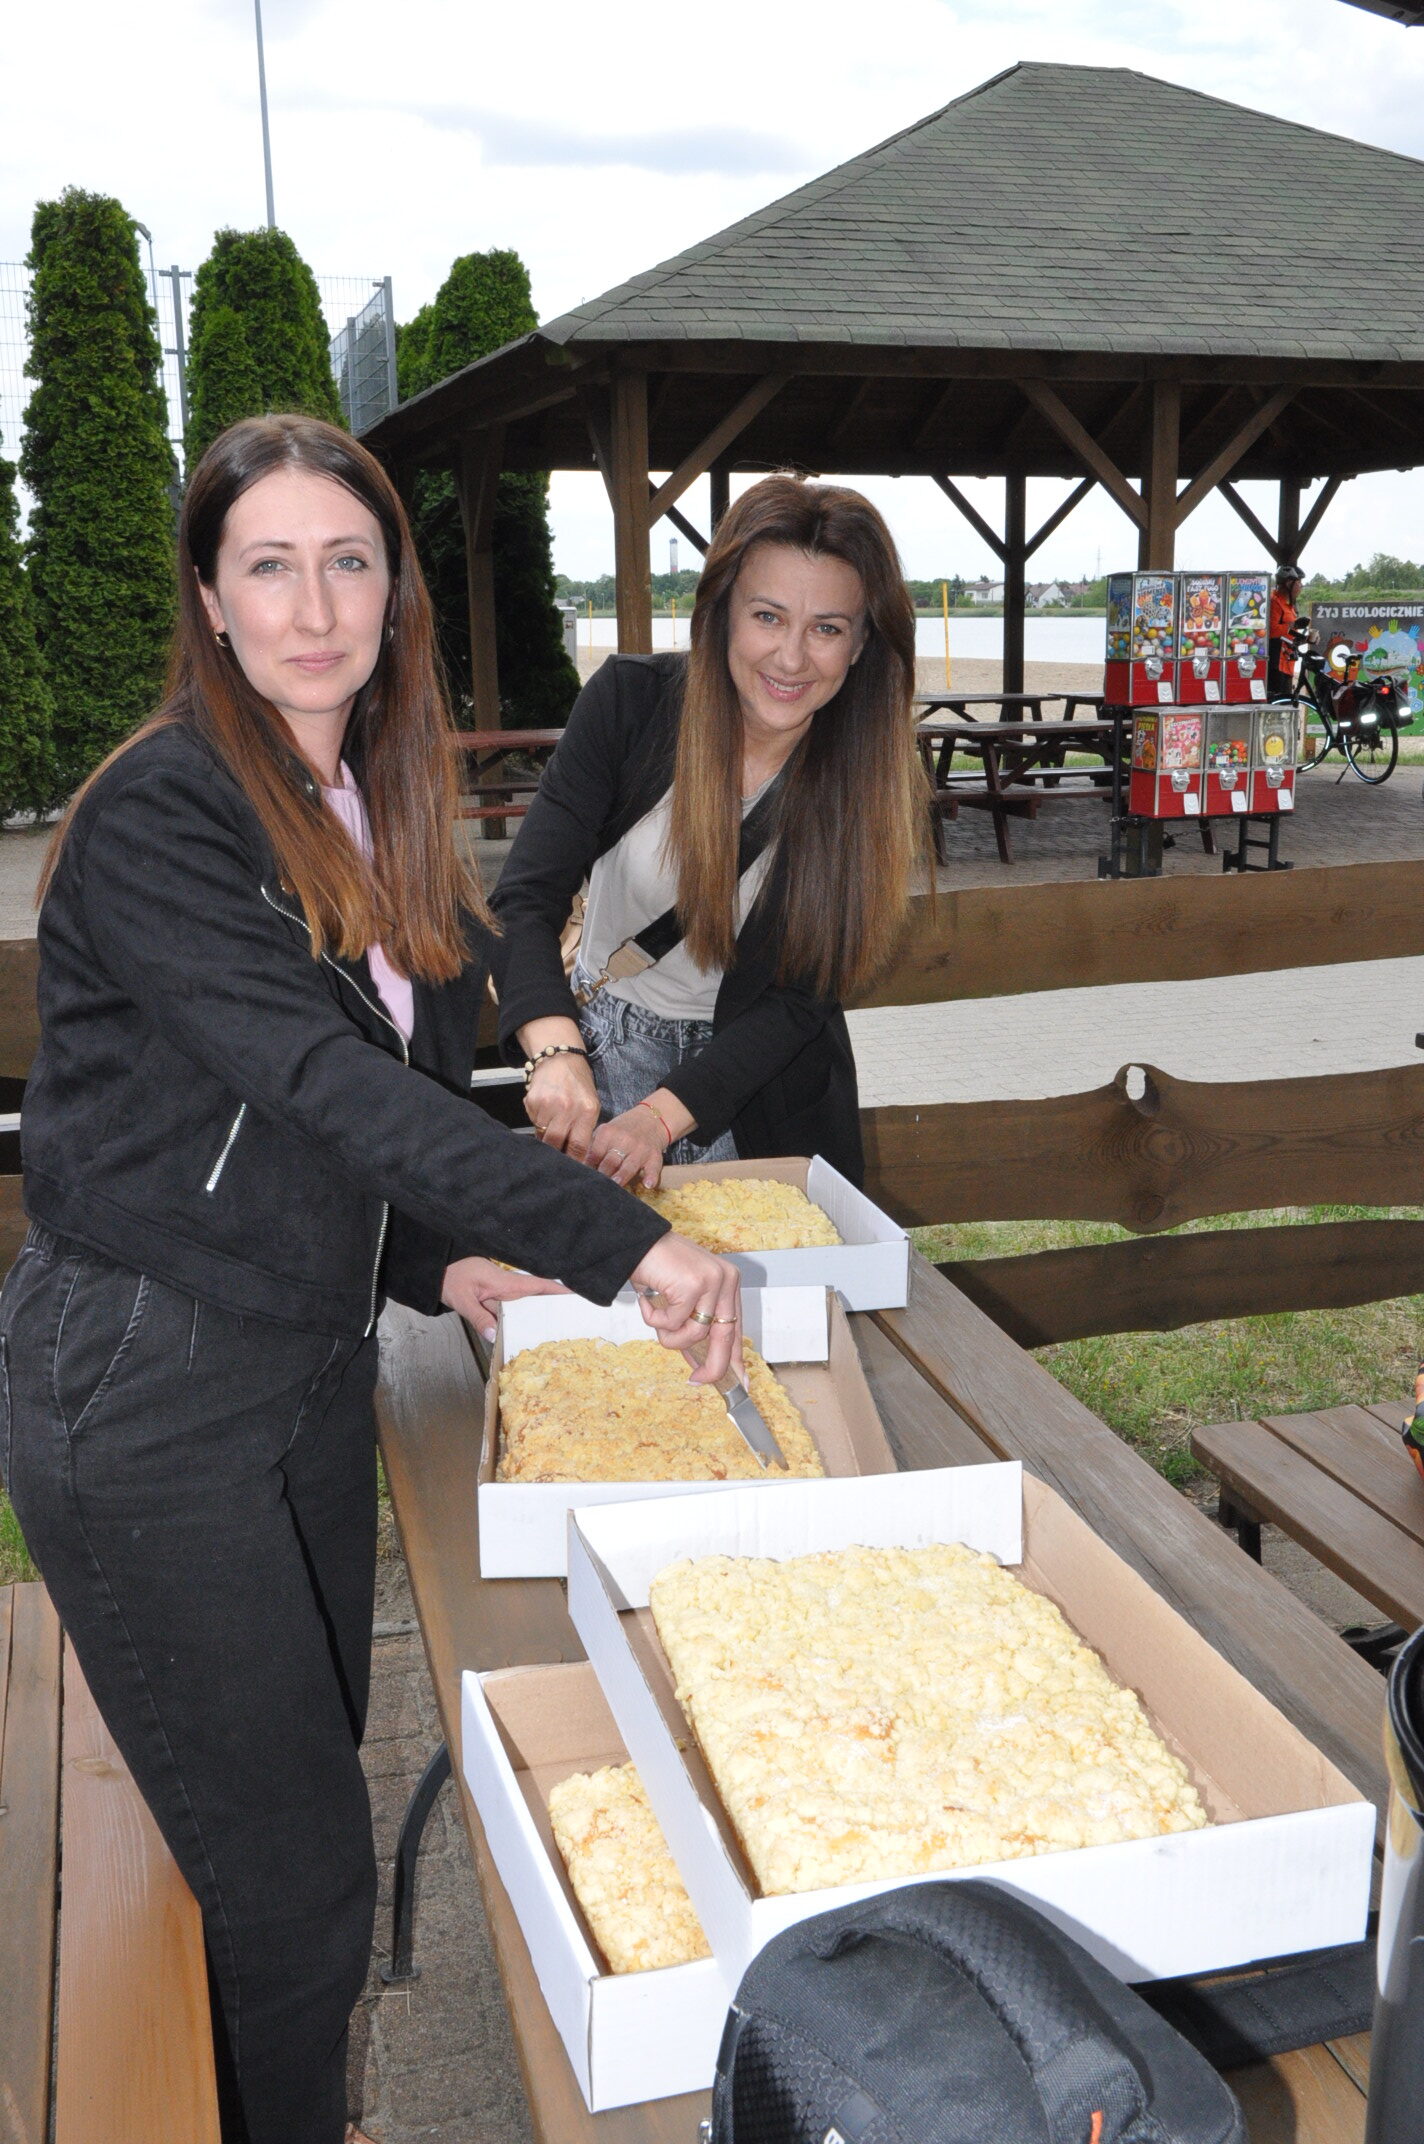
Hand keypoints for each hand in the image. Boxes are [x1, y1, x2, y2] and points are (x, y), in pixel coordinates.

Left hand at [439, 1256, 568, 1343]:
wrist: (435, 1270)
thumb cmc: (449, 1278)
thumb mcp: (462, 1299)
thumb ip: (478, 1318)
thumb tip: (494, 1336)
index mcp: (505, 1282)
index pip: (538, 1285)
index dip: (559, 1289)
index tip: (578, 1294)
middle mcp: (508, 1287)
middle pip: (538, 1296)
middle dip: (556, 1304)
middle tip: (576, 1317)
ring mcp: (502, 1294)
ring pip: (526, 1306)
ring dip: (539, 1315)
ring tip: (558, 1328)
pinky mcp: (495, 1300)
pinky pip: (512, 1312)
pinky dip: (520, 1321)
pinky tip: (525, 1334)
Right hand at [524, 1051, 600, 1159]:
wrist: (560, 1059)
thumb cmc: (578, 1084)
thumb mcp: (591, 1104)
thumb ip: (586, 1128)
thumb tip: (578, 1156)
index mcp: (587, 1110)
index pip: (579, 1146)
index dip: (574, 1161)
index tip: (573, 1169)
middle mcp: (567, 1107)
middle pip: (556, 1143)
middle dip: (556, 1153)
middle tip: (558, 1158)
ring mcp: (548, 1104)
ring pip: (543, 1135)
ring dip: (546, 1139)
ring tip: (552, 1132)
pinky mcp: (532, 1101)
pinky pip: (534, 1122)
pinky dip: (538, 1123)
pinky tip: (545, 1113)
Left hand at [588, 1105, 666, 1189]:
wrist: (651, 1119)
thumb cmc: (622, 1130)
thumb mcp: (605, 1132)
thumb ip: (593, 1147)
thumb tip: (577, 1167)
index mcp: (608, 1133)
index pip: (594, 1154)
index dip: (587, 1168)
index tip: (582, 1179)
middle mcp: (624, 1139)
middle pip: (610, 1162)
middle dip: (602, 1176)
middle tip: (594, 1188)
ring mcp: (640, 1148)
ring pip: (629, 1166)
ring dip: (622, 1176)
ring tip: (615, 1186)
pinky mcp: (654, 1155)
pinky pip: (654, 1167)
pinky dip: (652, 1176)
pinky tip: (648, 1185)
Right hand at [629, 1233, 740, 1382]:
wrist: (633, 1241)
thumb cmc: (656, 1267)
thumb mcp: (681, 1300)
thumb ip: (692, 1326)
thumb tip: (700, 1362)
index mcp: (727, 1282)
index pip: (736, 1327)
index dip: (735, 1357)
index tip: (740, 1381)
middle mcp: (726, 1280)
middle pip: (725, 1336)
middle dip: (711, 1365)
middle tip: (697, 1379)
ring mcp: (711, 1281)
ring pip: (695, 1334)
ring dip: (669, 1335)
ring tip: (653, 1317)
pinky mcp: (693, 1284)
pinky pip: (673, 1323)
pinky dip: (654, 1318)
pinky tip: (646, 1300)